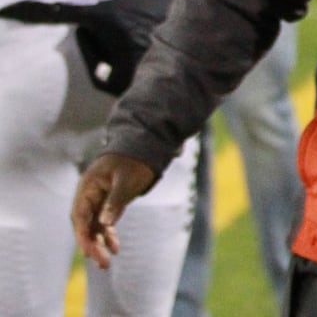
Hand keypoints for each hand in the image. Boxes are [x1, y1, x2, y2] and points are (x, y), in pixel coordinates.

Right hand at [71, 153, 155, 269]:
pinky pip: (105, 223)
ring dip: (99, 244)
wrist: (144, 146)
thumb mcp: (126, 180)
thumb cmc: (134, 161)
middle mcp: (89, 195)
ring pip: (94, 226)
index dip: (83, 235)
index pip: (80, 215)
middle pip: (85, 224)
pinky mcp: (109, 203)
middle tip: (102, 263)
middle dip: (91, 245)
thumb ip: (115, 201)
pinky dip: (109, 235)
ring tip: (105, 264)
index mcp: (88, 187)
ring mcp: (98, 200)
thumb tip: (104, 224)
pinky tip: (115, 248)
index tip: (88, 251)